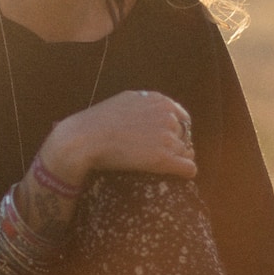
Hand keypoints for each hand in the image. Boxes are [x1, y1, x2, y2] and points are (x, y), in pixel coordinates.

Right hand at [40, 89, 195, 184]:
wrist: (85, 138)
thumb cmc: (99, 120)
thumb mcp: (127, 99)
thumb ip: (147, 102)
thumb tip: (157, 107)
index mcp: (161, 102)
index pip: (182, 119)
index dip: (174, 131)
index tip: (164, 141)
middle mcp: (168, 118)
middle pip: (184, 136)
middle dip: (175, 145)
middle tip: (156, 155)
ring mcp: (167, 139)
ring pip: (185, 153)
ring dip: (176, 159)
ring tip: (157, 165)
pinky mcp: (163, 159)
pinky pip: (188, 168)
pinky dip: (185, 172)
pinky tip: (180, 175)